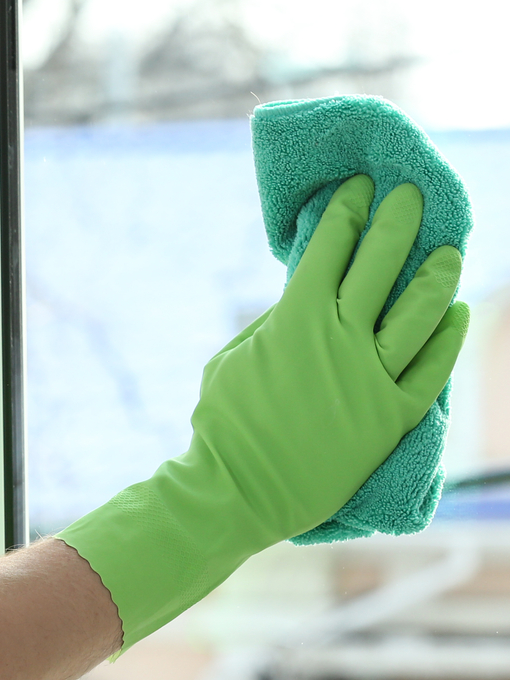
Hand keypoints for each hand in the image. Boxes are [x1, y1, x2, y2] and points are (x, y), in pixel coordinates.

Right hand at [58, 175, 467, 646]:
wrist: (240, 490)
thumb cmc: (224, 423)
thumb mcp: (233, 357)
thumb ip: (274, 324)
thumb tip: (303, 296)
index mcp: (296, 319)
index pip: (332, 248)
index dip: (348, 212)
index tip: (359, 189)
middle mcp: (342, 339)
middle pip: (382, 265)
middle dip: (397, 222)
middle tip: (410, 195)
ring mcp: (373, 377)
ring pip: (420, 312)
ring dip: (436, 274)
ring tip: (447, 250)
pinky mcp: (394, 415)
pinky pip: (433, 368)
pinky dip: (447, 336)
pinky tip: (456, 313)